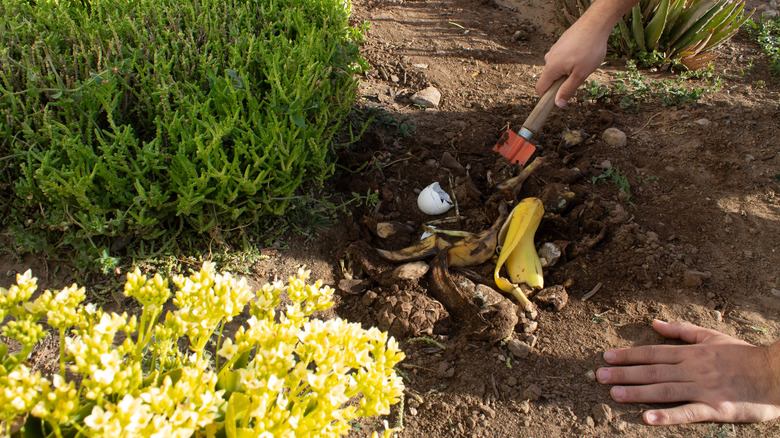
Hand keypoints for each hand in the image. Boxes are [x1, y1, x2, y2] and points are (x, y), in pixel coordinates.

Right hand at [536, 18, 609, 107]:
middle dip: (561, 82)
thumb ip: (568, 90)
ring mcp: (555, 50)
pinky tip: (583, 55)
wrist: (595, 23)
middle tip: (579, 77)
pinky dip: (570, 61)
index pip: (540, 88)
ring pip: (557, 67)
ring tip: (583, 63)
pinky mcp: (561, 43)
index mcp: (551, 68)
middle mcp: (549, 58)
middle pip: (550, 78)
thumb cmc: (589, 49)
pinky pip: (562, 58)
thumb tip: (558, 104)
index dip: (546, 98)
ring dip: (567, 71)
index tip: (558, 100)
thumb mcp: (581, 74)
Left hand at [597, 320, 779, 424]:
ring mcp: (704, 388)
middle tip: (599, 376)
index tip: (606, 357)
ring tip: (614, 393)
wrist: (777, 374)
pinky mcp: (717, 408)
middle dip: (624, 373)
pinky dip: (667, 415)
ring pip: (665, 389)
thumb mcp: (712, 337)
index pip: (653, 353)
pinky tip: (647, 418)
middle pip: (653, 370)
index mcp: (691, 353)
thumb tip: (654, 322)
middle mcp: (693, 368)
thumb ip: (682, 331)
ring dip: (638, 392)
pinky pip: (688, 412)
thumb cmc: (744, 356)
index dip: (628, 355)